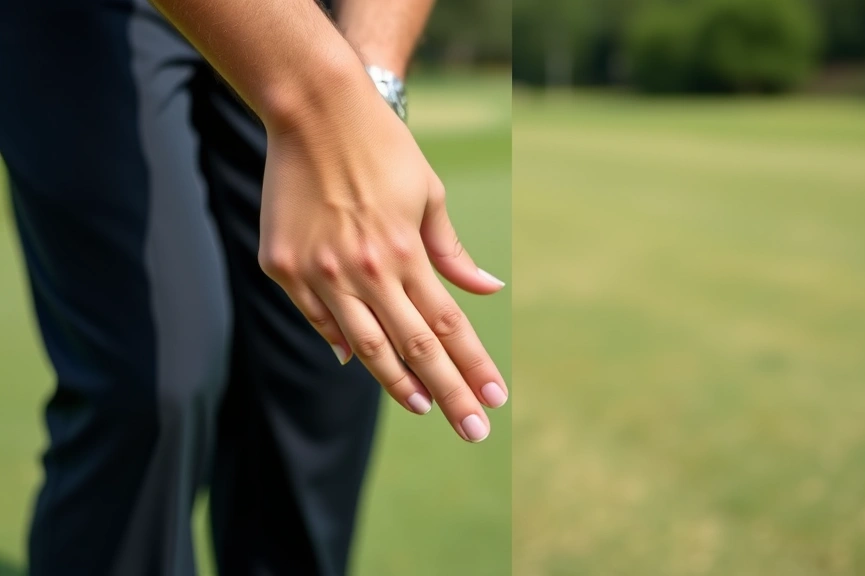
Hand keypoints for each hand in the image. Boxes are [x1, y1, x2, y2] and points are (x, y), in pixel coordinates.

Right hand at [257, 66, 506, 442]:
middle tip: (473, 430)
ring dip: (397, 383)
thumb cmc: (382, 147)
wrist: (312, 109)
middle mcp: (365, 270)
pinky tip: (360, 364)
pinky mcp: (284, 267)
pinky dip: (341, 343)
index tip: (496, 400)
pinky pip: (319, 318)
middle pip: (415, 348)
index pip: (448, 326)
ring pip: (365, 346)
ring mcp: (320, 272)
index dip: (474, 366)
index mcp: (406, 252)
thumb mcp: (429, 194)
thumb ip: (452, 252)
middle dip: (448, 393)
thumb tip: (489, 290)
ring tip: (423, 408)